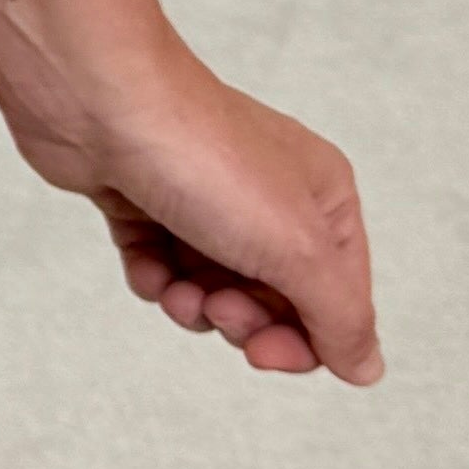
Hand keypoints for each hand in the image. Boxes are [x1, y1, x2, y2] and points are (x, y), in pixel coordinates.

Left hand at [26, 42, 379, 385]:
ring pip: (214, 290)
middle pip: (274, 301)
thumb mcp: (296, 249)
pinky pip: (161, 267)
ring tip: (176, 286)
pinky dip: (152, 277)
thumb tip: (367, 369)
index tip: (265, 354)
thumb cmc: (205, 160)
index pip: (337, 299)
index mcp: (322, 199)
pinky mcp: (147, 199)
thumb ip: (339, 316)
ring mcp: (206, 197)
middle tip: (218, 308)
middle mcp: (270, 197)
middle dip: (244, 321)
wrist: (100, 100)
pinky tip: (144, 260)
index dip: (306, 342)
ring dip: (193, 304)